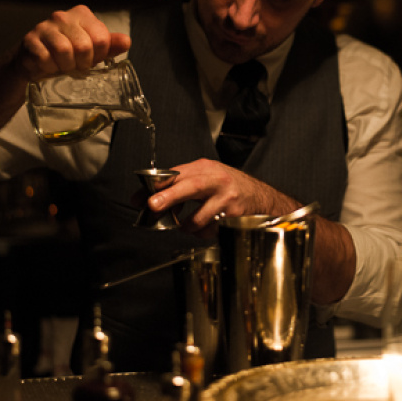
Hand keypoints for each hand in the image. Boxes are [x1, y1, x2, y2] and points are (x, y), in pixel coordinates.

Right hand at [15, 5, 131, 81]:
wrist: (34, 61)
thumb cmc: (67, 55)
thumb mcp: (92, 50)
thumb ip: (110, 45)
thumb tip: (126, 41)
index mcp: (82, 14)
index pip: (102, 39)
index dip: (98, 55)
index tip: (90, 59)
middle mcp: (62, 16)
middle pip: (84, 46)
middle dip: (82, 63)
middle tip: (75, 65)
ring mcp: (44, 26)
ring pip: (64, 51)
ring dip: (65, 66)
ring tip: (62, 65)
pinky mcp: (29, 40)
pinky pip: (45, 58)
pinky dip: (49, 68)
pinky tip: (48, 65)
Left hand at [146, 158, 299, 235]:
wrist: (260, 196)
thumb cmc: (229, 186)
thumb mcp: (205, 177)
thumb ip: (179, 184)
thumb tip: (147, 197)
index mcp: (205, 168)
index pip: (177, 174)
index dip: (157, 186)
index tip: (141, 198)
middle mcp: (217, 181)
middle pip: (190, 186)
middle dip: (169, 197)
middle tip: (153, 205)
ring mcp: (226, 199)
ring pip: (199, 217)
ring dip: (187, 226)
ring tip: (187, 225)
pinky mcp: (234, 216)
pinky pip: (210, 230)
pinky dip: (203, 232)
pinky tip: (208, 225)